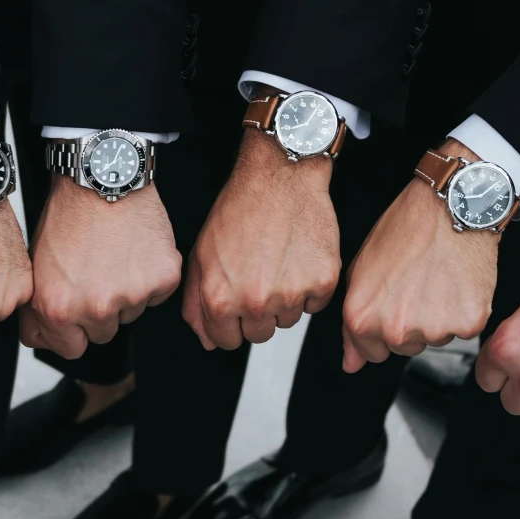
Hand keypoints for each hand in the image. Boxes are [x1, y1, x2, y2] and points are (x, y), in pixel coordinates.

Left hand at [18, 176, 180, 357]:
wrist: (102, 177)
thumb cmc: (68, 215)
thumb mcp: (36, 267)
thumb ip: (38, 311)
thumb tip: (41, 339)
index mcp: (58, 308)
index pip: (72, 349)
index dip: (73, 328)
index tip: (76, 308)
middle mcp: (96, 307)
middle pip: (104, 334)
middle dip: (100, 310)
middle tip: (96, 273)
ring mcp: (132, 295)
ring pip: (132, 314)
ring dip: (126, 293)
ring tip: (114, 256)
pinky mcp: (163, 279)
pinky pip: (158, 295)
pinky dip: (151, 276)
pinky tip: (134, 251)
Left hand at [181, 133, 339, 349]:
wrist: (279, 177)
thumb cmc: (239, 210)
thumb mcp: (201, 254)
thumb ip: (196, 303)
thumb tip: (207, 341)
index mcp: (220, 299)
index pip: (226, 341)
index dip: (230, 322)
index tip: (237, 302)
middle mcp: (255, 302)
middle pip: (259, 335)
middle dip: (257, 312)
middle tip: (258, 275)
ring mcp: (291, 294)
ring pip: (288, 320)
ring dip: (284, 299)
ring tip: (278, 261)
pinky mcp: (323, 282)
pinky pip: (316, 304)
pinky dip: (310, 286)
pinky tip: (298, 258)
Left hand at [338, 142, 499, 370]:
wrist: (450, 207)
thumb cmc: (405, 229)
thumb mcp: (362, 269)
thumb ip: (353, 323)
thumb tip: (351, 365)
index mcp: (362, 318)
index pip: (371, 353)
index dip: (381, 330)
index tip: (392, 304)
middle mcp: (396, 330)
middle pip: (404, 349)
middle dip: (409, 325)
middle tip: (416, 285)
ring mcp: (433, 330)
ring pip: (435, 339)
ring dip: (437, 318)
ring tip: (436, 278)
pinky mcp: (468, 323)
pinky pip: (464, 330)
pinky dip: (463, 311)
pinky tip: (457, 282)